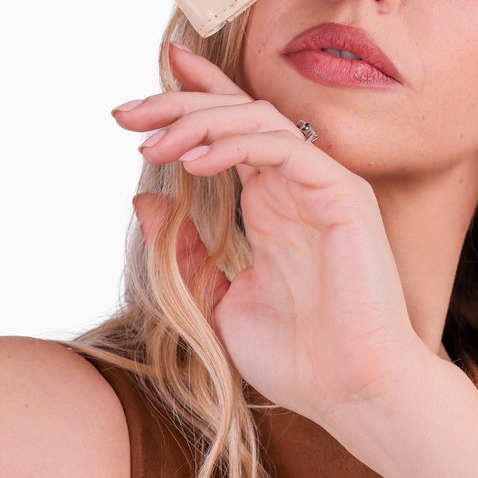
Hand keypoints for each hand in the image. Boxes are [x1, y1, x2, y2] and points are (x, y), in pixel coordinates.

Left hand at [111, 42, 428, 434]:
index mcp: (272, 201)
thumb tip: (143, 201)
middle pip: (238, 116)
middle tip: (126, 113)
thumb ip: (182, 252)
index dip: (196, 97)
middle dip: (180, 105)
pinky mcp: (343, 193)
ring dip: (200, 122)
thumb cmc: (297, 357)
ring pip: (259, 121)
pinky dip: (237, 146)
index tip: (150, 84)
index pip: (233, 131)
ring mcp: (322, 184)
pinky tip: (196, 162)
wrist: (351, 394)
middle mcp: (296, 183)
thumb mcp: (217, 300)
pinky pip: (285, 149)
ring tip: (151, 141)